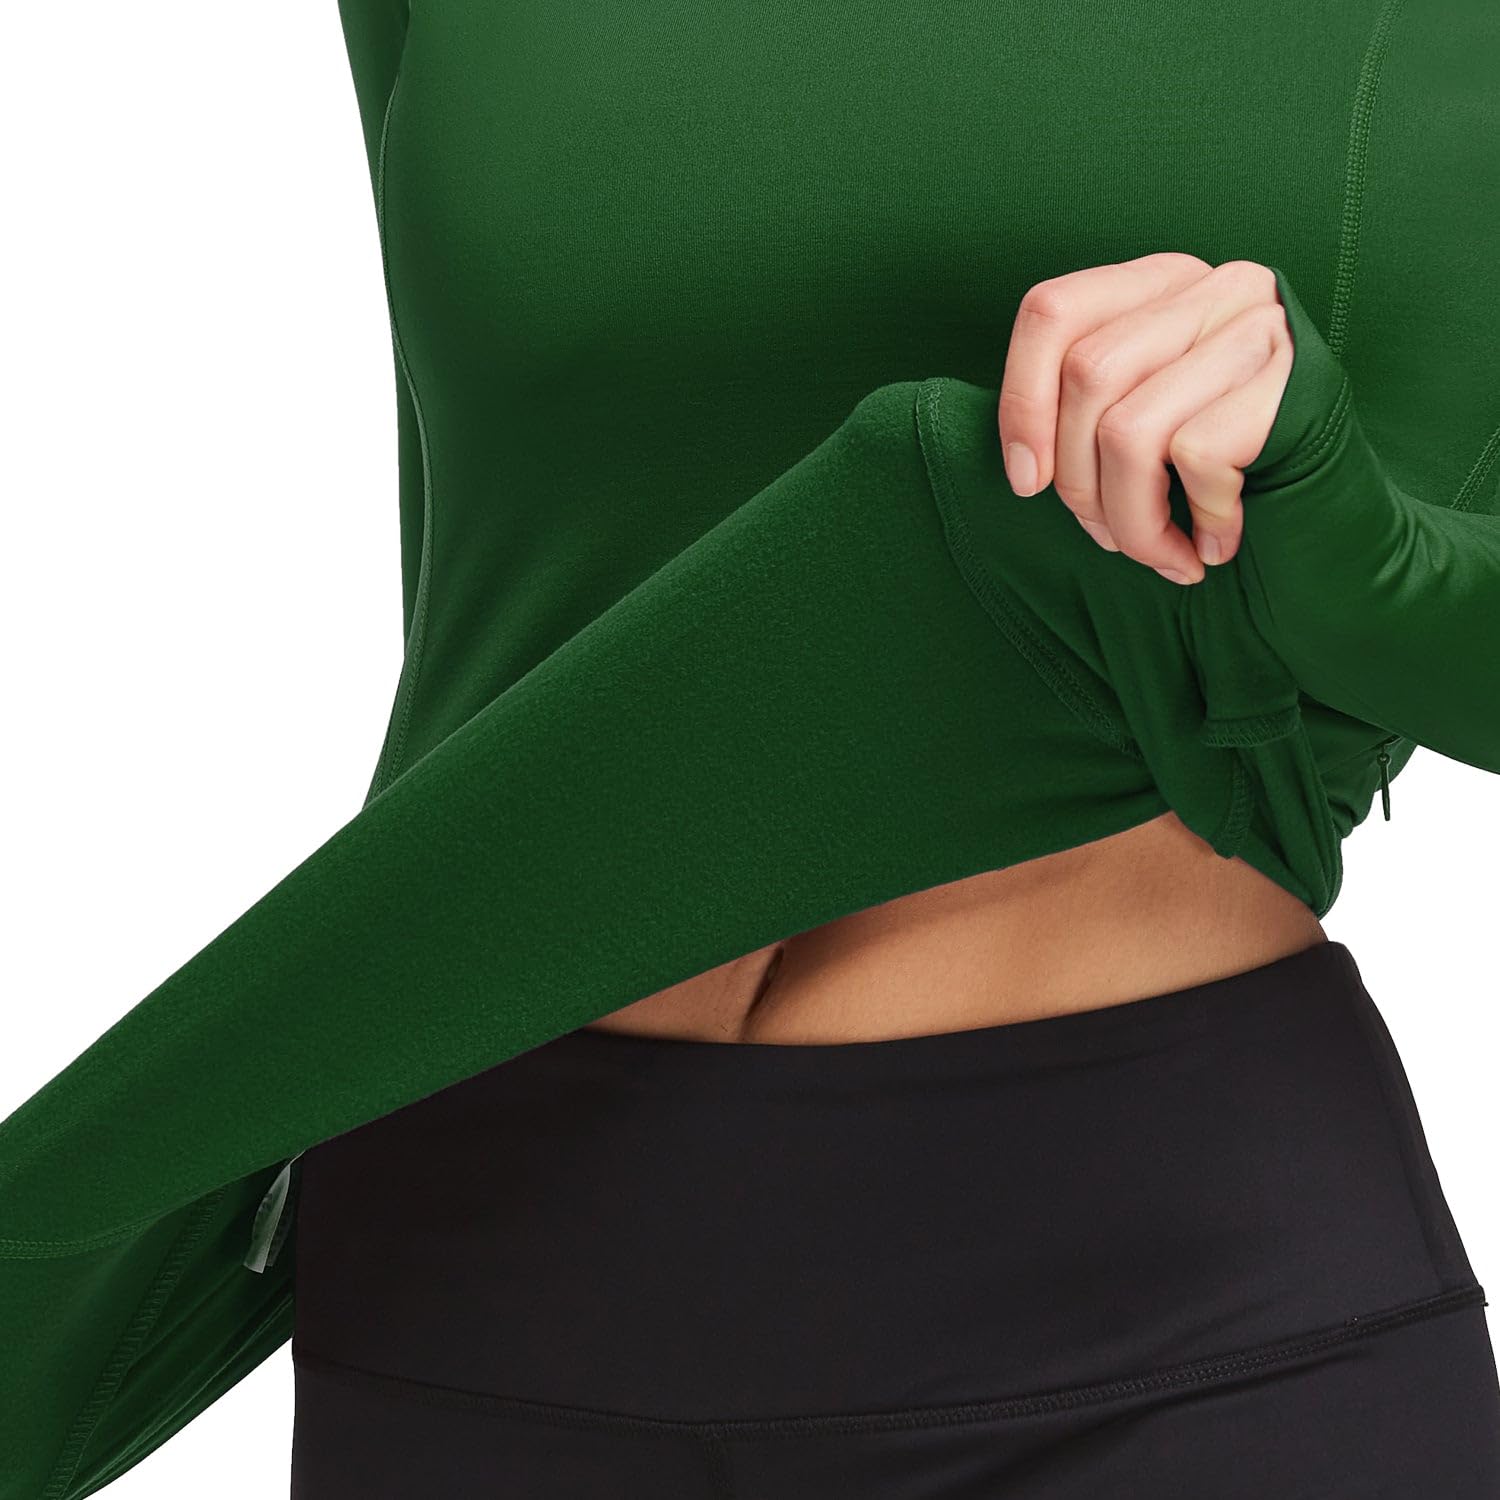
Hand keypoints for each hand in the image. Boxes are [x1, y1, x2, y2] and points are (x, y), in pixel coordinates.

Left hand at [996, 253, 1294, 583]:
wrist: (1338, 528)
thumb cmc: (1219, 484)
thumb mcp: (1142, 429)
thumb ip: (1085, 412)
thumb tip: (1023, 467)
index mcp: (1160, 286)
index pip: (1051, 312)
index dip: (1020, 403)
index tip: (1027, 483)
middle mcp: (1212, 289)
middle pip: (1086, 376)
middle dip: (1079, 484)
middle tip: (1110, 541)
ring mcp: (1259, 329)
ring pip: (1129, 429)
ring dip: (1130, 520)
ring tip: (1158, 555)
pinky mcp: (1294, 384)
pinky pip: (1195, 457)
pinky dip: (1195, 521)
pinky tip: (1214, 544)